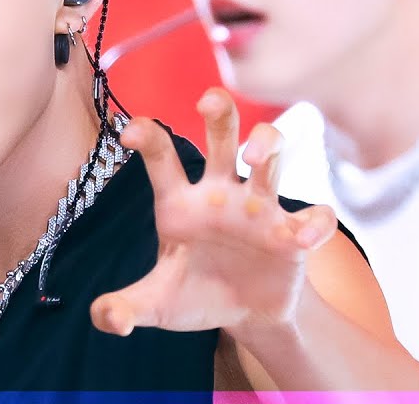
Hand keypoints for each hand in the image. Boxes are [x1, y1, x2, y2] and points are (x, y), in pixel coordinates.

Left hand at [91, 87, 337, 335]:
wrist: (245, 315)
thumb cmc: (195, 293)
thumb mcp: (157, 304)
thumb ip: (125, 309)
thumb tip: (104, 319)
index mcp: (180, 203)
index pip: (162, 158)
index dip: (148, 137)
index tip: (130, 130)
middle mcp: (221, 193)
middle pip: (222, 136)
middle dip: (220, 112)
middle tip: (209, 99)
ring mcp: (260, 207)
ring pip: (272, 155)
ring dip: (267, 145)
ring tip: (253, 157)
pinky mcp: (294, 232)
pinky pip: (314, 216)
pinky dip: (314, 222)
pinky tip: (301, 238)